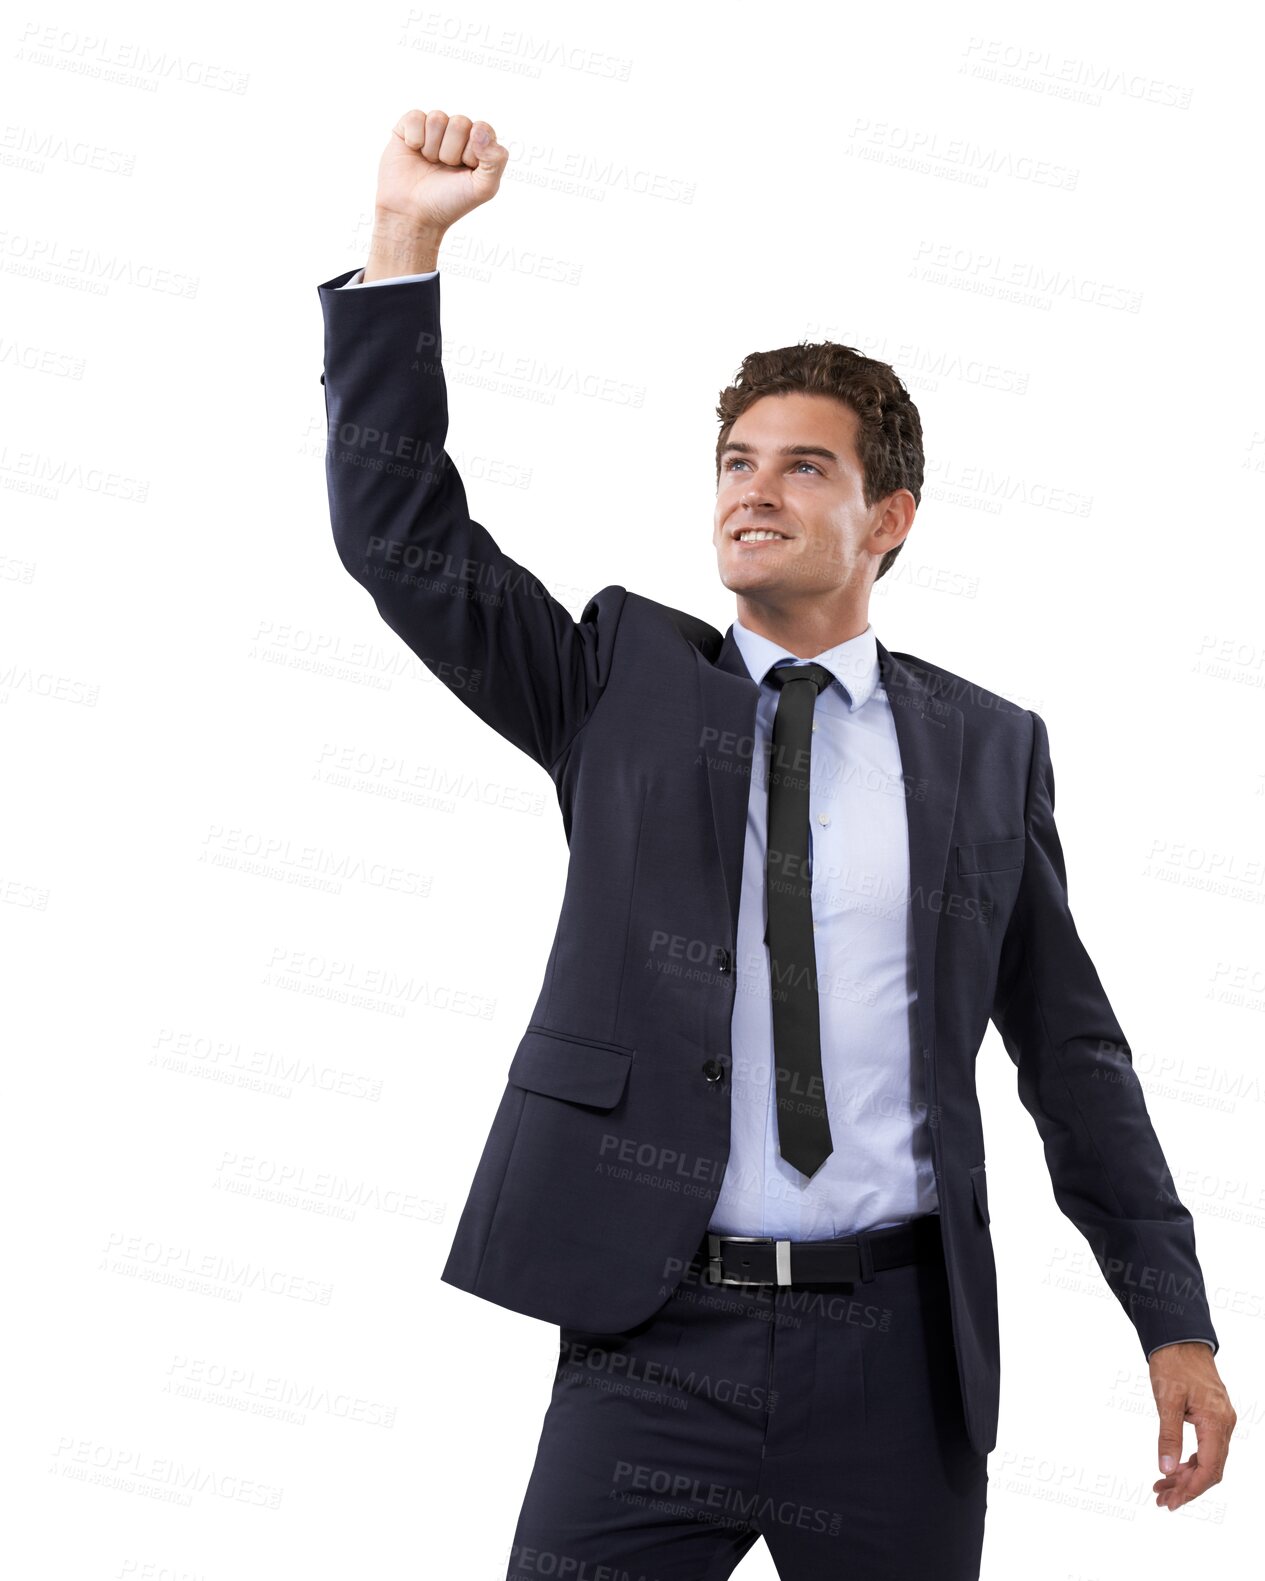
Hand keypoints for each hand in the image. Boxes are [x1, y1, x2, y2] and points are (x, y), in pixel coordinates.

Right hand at [374, 107, 507, 234]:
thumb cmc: (450, 202)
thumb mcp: (483, 188)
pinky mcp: (410, 126)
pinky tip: (414, 151)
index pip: (482, 129)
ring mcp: (434, 128)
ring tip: (430, 163)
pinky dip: (414, 138)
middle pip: (459, 123)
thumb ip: (496, 160)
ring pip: (437, 119)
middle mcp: (457, 133)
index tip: (465, 170)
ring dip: (432, 148)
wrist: (413, 214)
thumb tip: (479, 129)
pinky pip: (416, 117)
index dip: (473, 152)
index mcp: (478, 144)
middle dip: (451, 153)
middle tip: (444, 169)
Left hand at [1149, 1343, 1234, 1510]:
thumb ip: (1168, 1436)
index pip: (1210, 1469)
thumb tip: (1166, 1469)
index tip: (1171, 1501)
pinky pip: (1207, 1447)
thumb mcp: (1166, 1399)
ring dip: (1187, 1476)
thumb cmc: (1173, 1363)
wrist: (1180, 1337)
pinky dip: (1190, 1460)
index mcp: (1216, 1422)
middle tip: (1161, 1499)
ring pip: (1209, 1459)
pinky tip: (1174, 1468)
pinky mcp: (1214, 1416)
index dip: (1191, 1489)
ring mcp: (1222, 1420)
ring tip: (1162, 1487)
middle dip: (1187, 1487)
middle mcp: (1225, 1425)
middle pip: (1211, 1469)